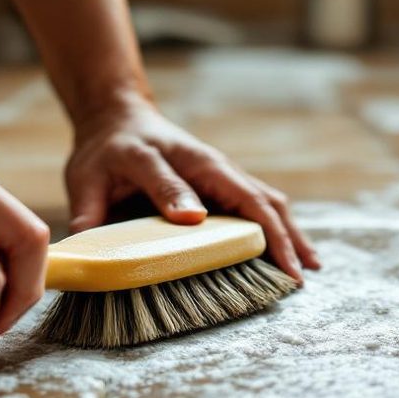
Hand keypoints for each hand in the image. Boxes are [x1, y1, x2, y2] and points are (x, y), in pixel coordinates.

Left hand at [65, 101, 320, 280]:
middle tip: (295, 278)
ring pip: (269, 204)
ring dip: (291, 235)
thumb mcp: (92, 174)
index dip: (254, 231)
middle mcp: (215, 168)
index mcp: (186, 163)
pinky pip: (261, 207)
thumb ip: (94, 207)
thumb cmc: (105, 149)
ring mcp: (223, 177)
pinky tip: (293, 255)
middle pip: (262, 201)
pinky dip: (280, 230)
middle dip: (283, 238)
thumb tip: (91, 242)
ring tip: (307, 273)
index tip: (262, 255)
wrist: (118, 119)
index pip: (226, 196)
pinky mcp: (225, 187)